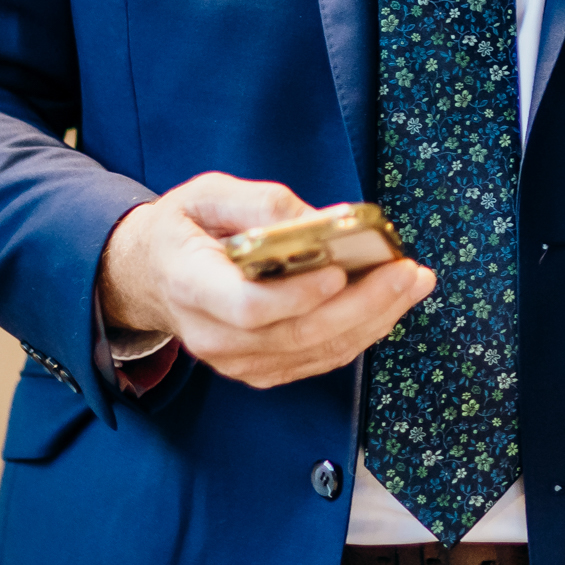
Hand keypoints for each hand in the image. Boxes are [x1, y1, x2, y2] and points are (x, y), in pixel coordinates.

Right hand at [97, 172, 435, 389]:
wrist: (151, 277)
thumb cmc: (182, 229)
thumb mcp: (206, 194)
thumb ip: (258, 203)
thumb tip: (319, 220)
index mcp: (191, 285)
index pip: (247, 307)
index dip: (296, 297)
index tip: (338, 272)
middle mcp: (213, 335)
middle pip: (296, 334)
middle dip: (362, 305)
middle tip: (407, 272)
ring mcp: (237, 361)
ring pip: (315, 352)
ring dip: (373, 320)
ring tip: (413, 283)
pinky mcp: (260, 370)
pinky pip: (318, 360)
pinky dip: (359, 334)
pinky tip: (389, 305)